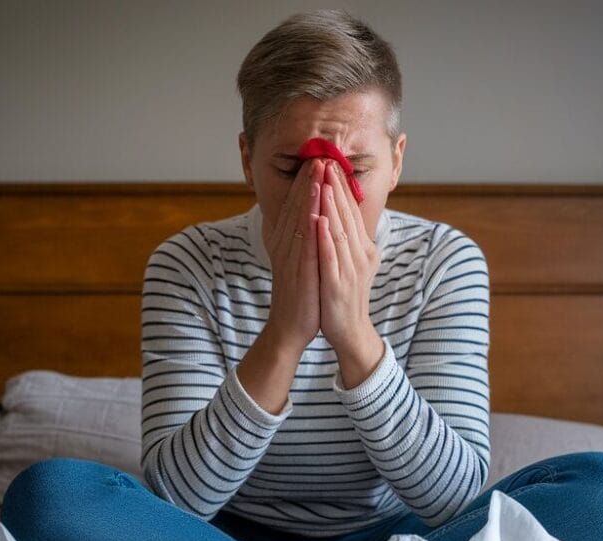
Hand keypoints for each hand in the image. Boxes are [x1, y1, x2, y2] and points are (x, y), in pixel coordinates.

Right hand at [261, 159, 323, 356]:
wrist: (290, 325)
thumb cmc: (299, 291)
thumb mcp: (298, 257)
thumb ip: (300, 234)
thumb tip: (309, 212)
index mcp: (285, 239)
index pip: (295, 203)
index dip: (305, 180)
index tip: (317, 158)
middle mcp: (284, 243)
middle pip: (296, 205)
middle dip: (307, 179)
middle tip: (318, 154)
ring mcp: (290, 257)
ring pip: (299, 219)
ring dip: (308, 194)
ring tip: (317, 172)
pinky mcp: (298, 272)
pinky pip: (304, 246)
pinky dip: (310, 227)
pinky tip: (317, 211)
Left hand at [314, 161, 382, 385]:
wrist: (350, 331)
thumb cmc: (344, 295)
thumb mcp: (350, 262)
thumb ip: (347, 239)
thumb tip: (339, 214)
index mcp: (362, 247)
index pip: (352, 210)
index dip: (342, 186)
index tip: (332, 162)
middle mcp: (360, 255)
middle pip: (348, 215)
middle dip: (337, 187)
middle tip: (328, 161)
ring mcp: (350, 269)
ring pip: (341, 231)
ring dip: (332, 206)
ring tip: (323, 183)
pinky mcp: (338, 284)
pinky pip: (332, 258)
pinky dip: (326, 238)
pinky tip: (319, 222)